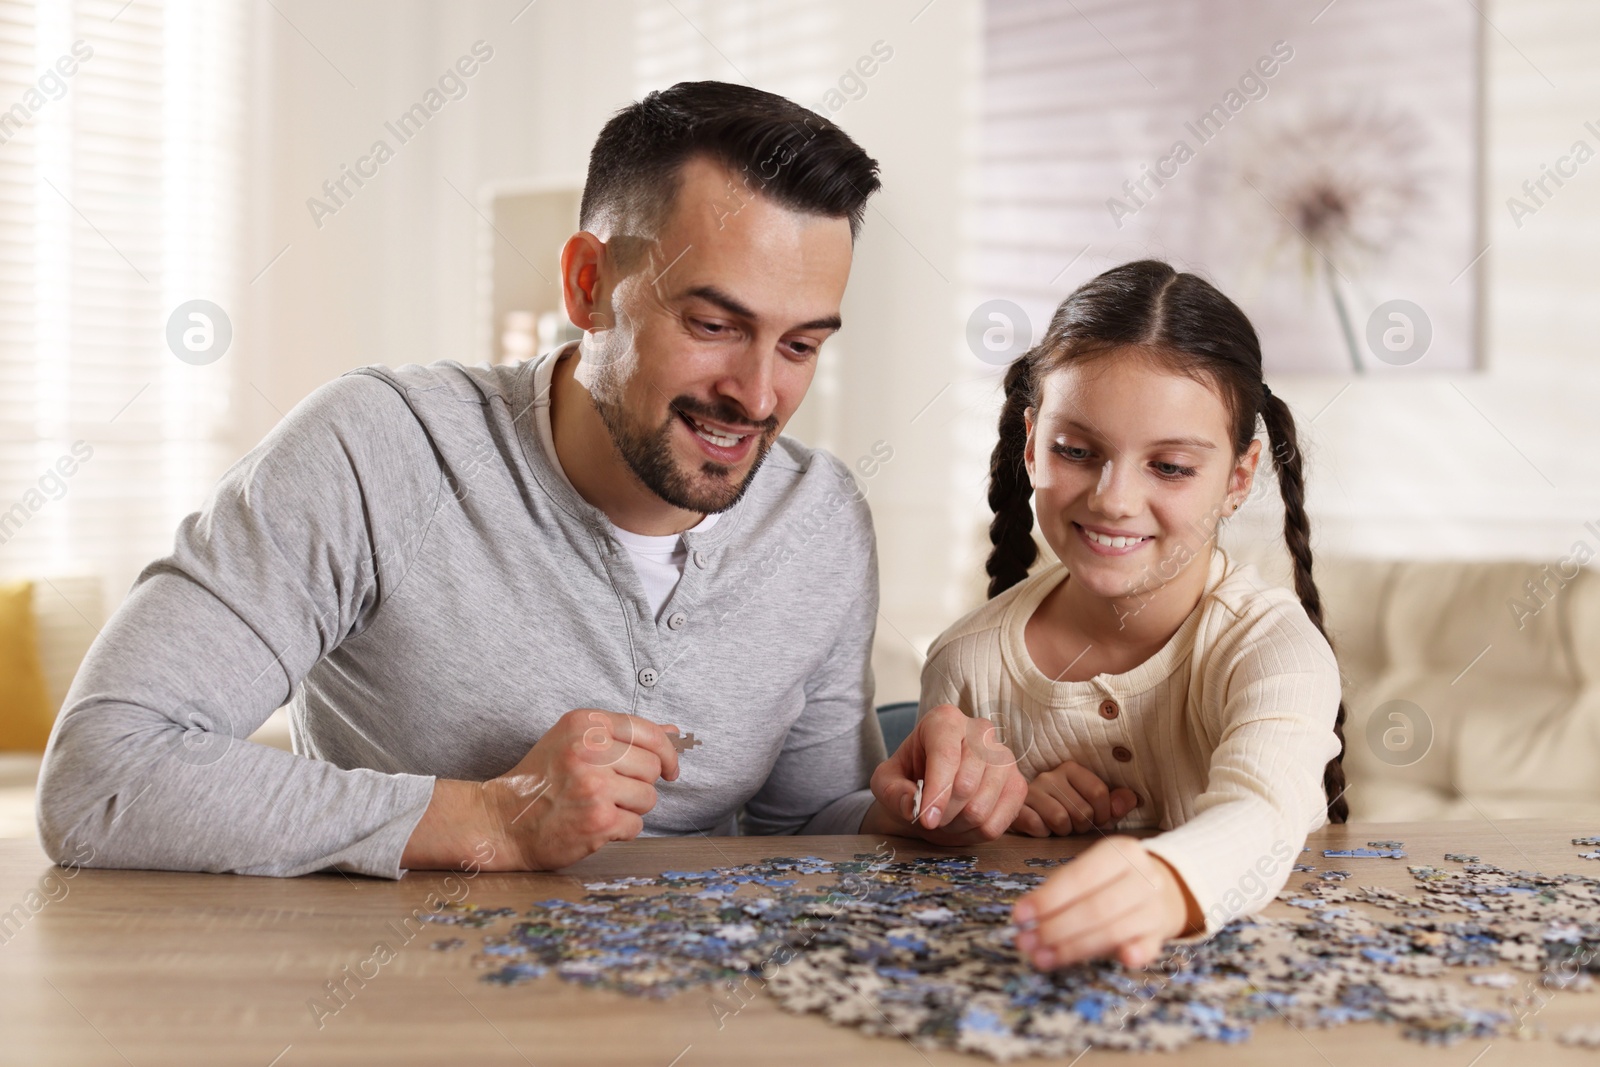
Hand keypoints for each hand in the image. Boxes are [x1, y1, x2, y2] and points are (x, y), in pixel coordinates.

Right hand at [403, 709, 679, 871]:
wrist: (502, 820)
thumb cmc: (541, 780)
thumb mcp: (574, 741)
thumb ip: (623, 735)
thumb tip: (675, 732)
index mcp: (585, 723)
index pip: (648, 731)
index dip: (667, 753)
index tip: (669, 769)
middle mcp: (589, 749)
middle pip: (652, 767)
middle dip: (639, 784)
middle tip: (612, 792)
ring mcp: (594, 785)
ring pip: (648, 797)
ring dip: (631, 808)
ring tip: (599, 807)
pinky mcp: (598, 819)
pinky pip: (636, 825)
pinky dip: (620, 830)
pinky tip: (594, 825)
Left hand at [863, 703, 1027, 844]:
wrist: (935, 786)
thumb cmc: (911, 777)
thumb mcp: (886, 781)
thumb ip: (893, 792)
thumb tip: (913, 807)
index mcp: (945, 720)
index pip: (946, 756)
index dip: (936, 792)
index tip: (925, 819)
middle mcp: (980, 731)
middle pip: (965, 785)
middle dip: (942, 813)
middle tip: (930, 817)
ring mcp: (1004, 758)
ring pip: (981, 808)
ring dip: (956, 825)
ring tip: (946, 817)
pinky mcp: (1018, 785)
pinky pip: (999, 824)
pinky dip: (975, 833)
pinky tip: (964, 822)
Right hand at [1009, 760, 1138, 836]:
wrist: (1025, 814)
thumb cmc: (1064, 809)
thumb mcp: (1094, 804)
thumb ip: (1116, 802)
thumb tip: (1130, 801)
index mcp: (1071, 769)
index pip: (1098, 792)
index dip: (1103, 814)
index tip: (1098, 820)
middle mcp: (1050, 775)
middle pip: (1082, 810)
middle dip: (1082, 825)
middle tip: (1074, 824)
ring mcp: (1032, 790)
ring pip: (1061, 820)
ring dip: (1063, 831)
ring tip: (1059, 826)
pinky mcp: (1017, 807)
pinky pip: (1038, 826)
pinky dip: (1043, 833)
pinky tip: (1042, 827)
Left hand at [1011, 836, 1200, 969]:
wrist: (1168, 889)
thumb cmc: (1114, 881)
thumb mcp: (1092, 872)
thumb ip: (1060, 891)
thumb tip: (1024, 916)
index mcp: (1121, 852)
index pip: (1080, 876)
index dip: (1048, 899)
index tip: (1019, 916)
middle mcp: (1143, 877)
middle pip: (1095, 906)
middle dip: (1055, 928)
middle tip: (1025, 943)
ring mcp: (1155, 908)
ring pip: (1114, 929)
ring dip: (1074, 948)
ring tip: (1041, 958)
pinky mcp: (1161, 935)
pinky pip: (1150, 946)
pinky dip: (1136, 952)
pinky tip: (1124, 958)